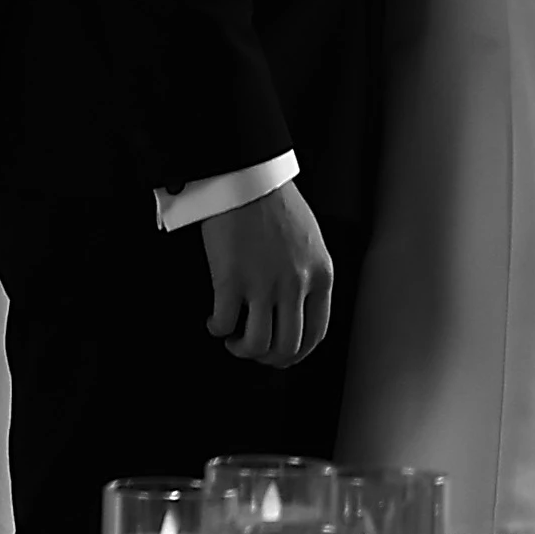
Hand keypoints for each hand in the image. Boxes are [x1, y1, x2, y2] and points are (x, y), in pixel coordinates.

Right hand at [200, 179, 333, 368]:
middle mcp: (296, 284)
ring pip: (257, 345)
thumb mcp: (310, 239)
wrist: (247, 175)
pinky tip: (214, 320)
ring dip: (242, 348)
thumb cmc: (274, 200)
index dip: (296, 353)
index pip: (316, 334)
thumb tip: (297, 307)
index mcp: (320, 274)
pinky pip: (224, 323)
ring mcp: (264, 284)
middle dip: (268, 358)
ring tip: (233, 337)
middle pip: (286, 348)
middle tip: (254, 349)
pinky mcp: (231, 280)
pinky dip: (217, 328)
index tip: (282, 354)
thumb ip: (308, 273)